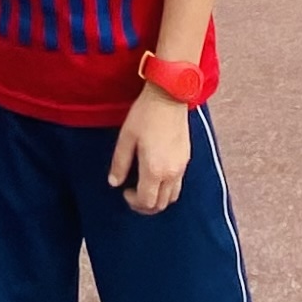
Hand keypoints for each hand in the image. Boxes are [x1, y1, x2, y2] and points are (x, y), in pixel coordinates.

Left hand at [107, 85, 191, 215]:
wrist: (169, 97)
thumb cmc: (145, 115)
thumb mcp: (126, 138)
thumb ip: (120, 163)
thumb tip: (114, 182)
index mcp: (154, 169)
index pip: (146, 201)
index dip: (133, 202)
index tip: (124, 191)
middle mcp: (171, 172)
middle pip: (161, 204)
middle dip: (145, 205)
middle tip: (132, 195)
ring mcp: (182, 167)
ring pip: (172, 197)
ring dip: (158, 199)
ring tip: (145, 187)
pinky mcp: (186, 159)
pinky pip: (178, 184)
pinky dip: (167, 188)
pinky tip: (156, 175)